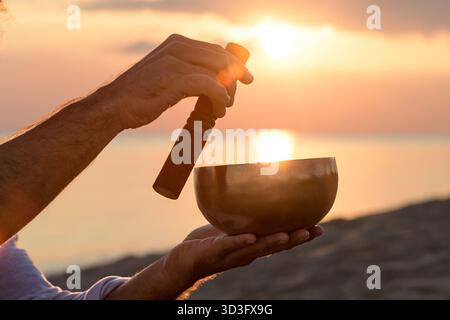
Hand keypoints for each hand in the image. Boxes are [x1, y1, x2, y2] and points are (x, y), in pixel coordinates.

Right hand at [101, 34, 252, 129]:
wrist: (114, 105)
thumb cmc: (138, 94)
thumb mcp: (163, 74)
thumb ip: (183, 70)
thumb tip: (207, 79)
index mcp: (176, 43)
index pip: (214, 48)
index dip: (232, 61)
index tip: (244, 73)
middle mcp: (178, 47)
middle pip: (221, 57)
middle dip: (237, 72)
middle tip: (246, 84)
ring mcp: (177, 62)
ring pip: (218, 71)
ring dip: (228, 90)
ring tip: (226, 105)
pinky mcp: (177, 79)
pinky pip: (211, 86)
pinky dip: (220, 98)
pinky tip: (220, 109)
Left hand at [163, 224, 323, 285]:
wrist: (185, 261)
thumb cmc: (209, 242)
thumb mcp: (230, 228)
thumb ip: (244, 217)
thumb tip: (256, 192)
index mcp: (254, 246)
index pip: (281, 241)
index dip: (300, 236)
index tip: (320, 228)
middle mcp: (247, 253)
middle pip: (274, 247)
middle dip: (294, 240)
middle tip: (313, 231)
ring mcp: (232, 254)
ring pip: (255, 249)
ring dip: (272, 243)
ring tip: (288, 236)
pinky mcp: (214, 252)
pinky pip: (228, 246)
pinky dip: (239, 242)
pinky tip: (250, 237)